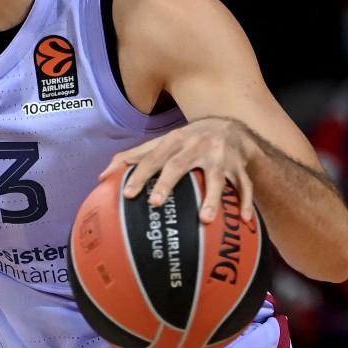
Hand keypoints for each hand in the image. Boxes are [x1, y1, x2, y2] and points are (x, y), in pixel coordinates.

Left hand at [99, 117, 259, 223]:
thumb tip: (102, 176)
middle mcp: (196, 146)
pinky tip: (243, 219)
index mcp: (174, 141)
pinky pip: (244, 185)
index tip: (127, 194)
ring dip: (212, 198)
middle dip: (166, 183)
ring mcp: (220, 157)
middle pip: (179, 165)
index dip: (139, 174)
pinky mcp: (239, 167)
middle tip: (154, 203)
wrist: (229, 127)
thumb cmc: (187, 140)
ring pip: (217, 178)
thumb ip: (133, 157)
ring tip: (205, 220)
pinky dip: (245, 201)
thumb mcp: (161, 143)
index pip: (153, 158)